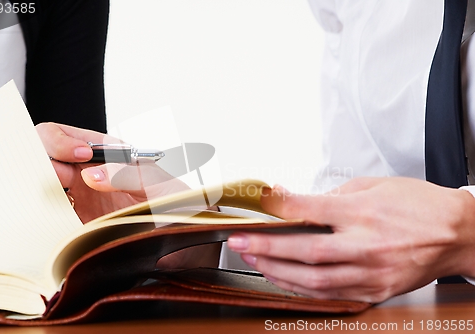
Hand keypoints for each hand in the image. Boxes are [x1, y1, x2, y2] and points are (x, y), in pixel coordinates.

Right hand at [36, 122, 220, 268]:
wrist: (190, 240)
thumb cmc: (181, 206)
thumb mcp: (162, 185)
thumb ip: (128, 175)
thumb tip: (90, 175)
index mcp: (108, 154)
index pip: (66, 136)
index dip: (61, 142)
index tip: (78, 158)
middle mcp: (90, 172)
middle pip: (45, 157)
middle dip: (42, 163)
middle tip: (58, 180)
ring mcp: (82, 198)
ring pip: (43, 185)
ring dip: (40, 189)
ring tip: (56, 201)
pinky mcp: (80, 224)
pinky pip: (52, 216)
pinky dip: (45, 216)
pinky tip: (56, 220)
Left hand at [227, 177, 474, 302]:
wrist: (457, 233)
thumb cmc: (419, 206)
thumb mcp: (376, 186)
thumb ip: (334, 197)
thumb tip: (299, 203)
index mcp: (365, 212)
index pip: (310, 210)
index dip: (277, 208)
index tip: (257, 205)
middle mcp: (367, 245)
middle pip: (306, 251)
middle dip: (266, 247)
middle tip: (240, 243)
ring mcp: (372, 273)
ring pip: (314, 280)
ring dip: (279, 272)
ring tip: (255, 262)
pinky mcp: (376, 291)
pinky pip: (332, 295)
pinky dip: (304, 289)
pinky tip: (285, 279)